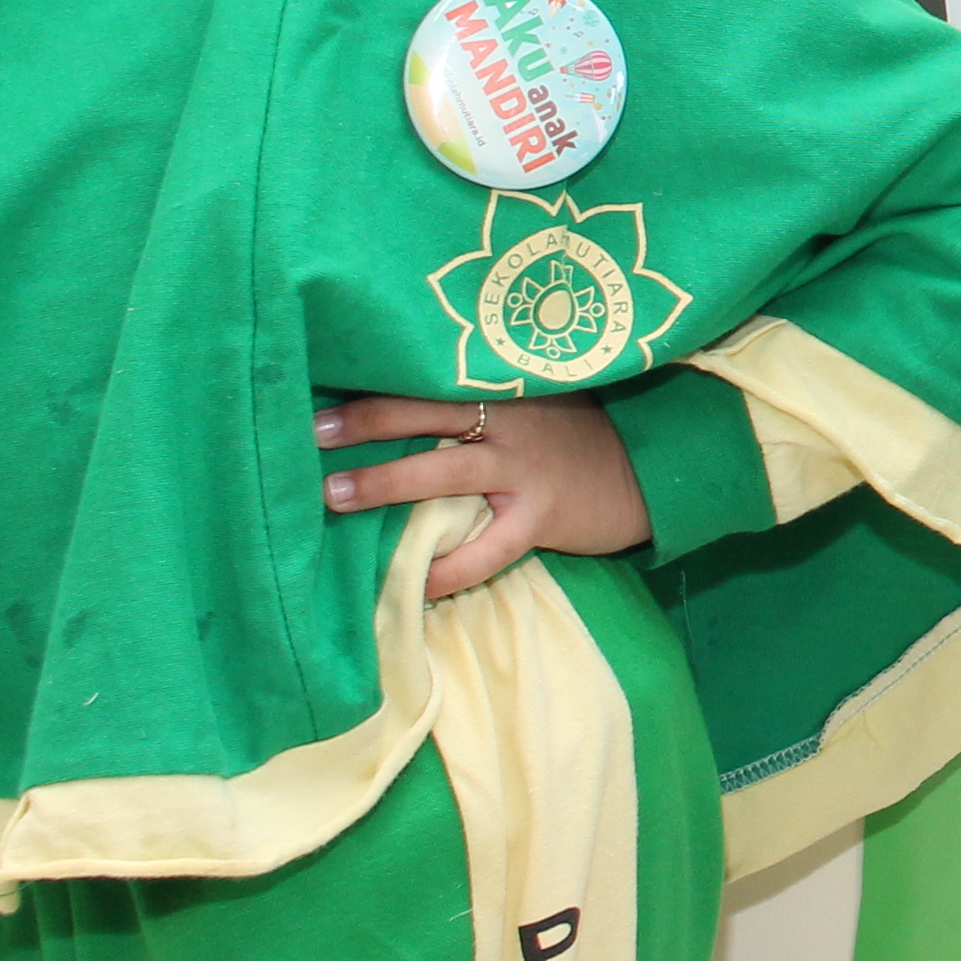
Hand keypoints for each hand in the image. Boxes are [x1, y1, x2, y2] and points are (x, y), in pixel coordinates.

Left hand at [316, 397, 654, 599]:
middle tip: (308, 436)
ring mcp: (525, 469)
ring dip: (384, 483)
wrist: (652, 472)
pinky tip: (414, 583)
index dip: (375, 383)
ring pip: (444, 471)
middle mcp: (510, 421)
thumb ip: (482, 401)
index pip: (430, 377)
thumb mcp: (537, 401)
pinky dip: (448, 568)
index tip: (321, 389)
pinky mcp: (541, 516)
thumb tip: (399, 412)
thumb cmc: (579, 436)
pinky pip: (487, 549)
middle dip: (364, 423)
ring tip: (334, 498)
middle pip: (425, 412)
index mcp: (505, 387)